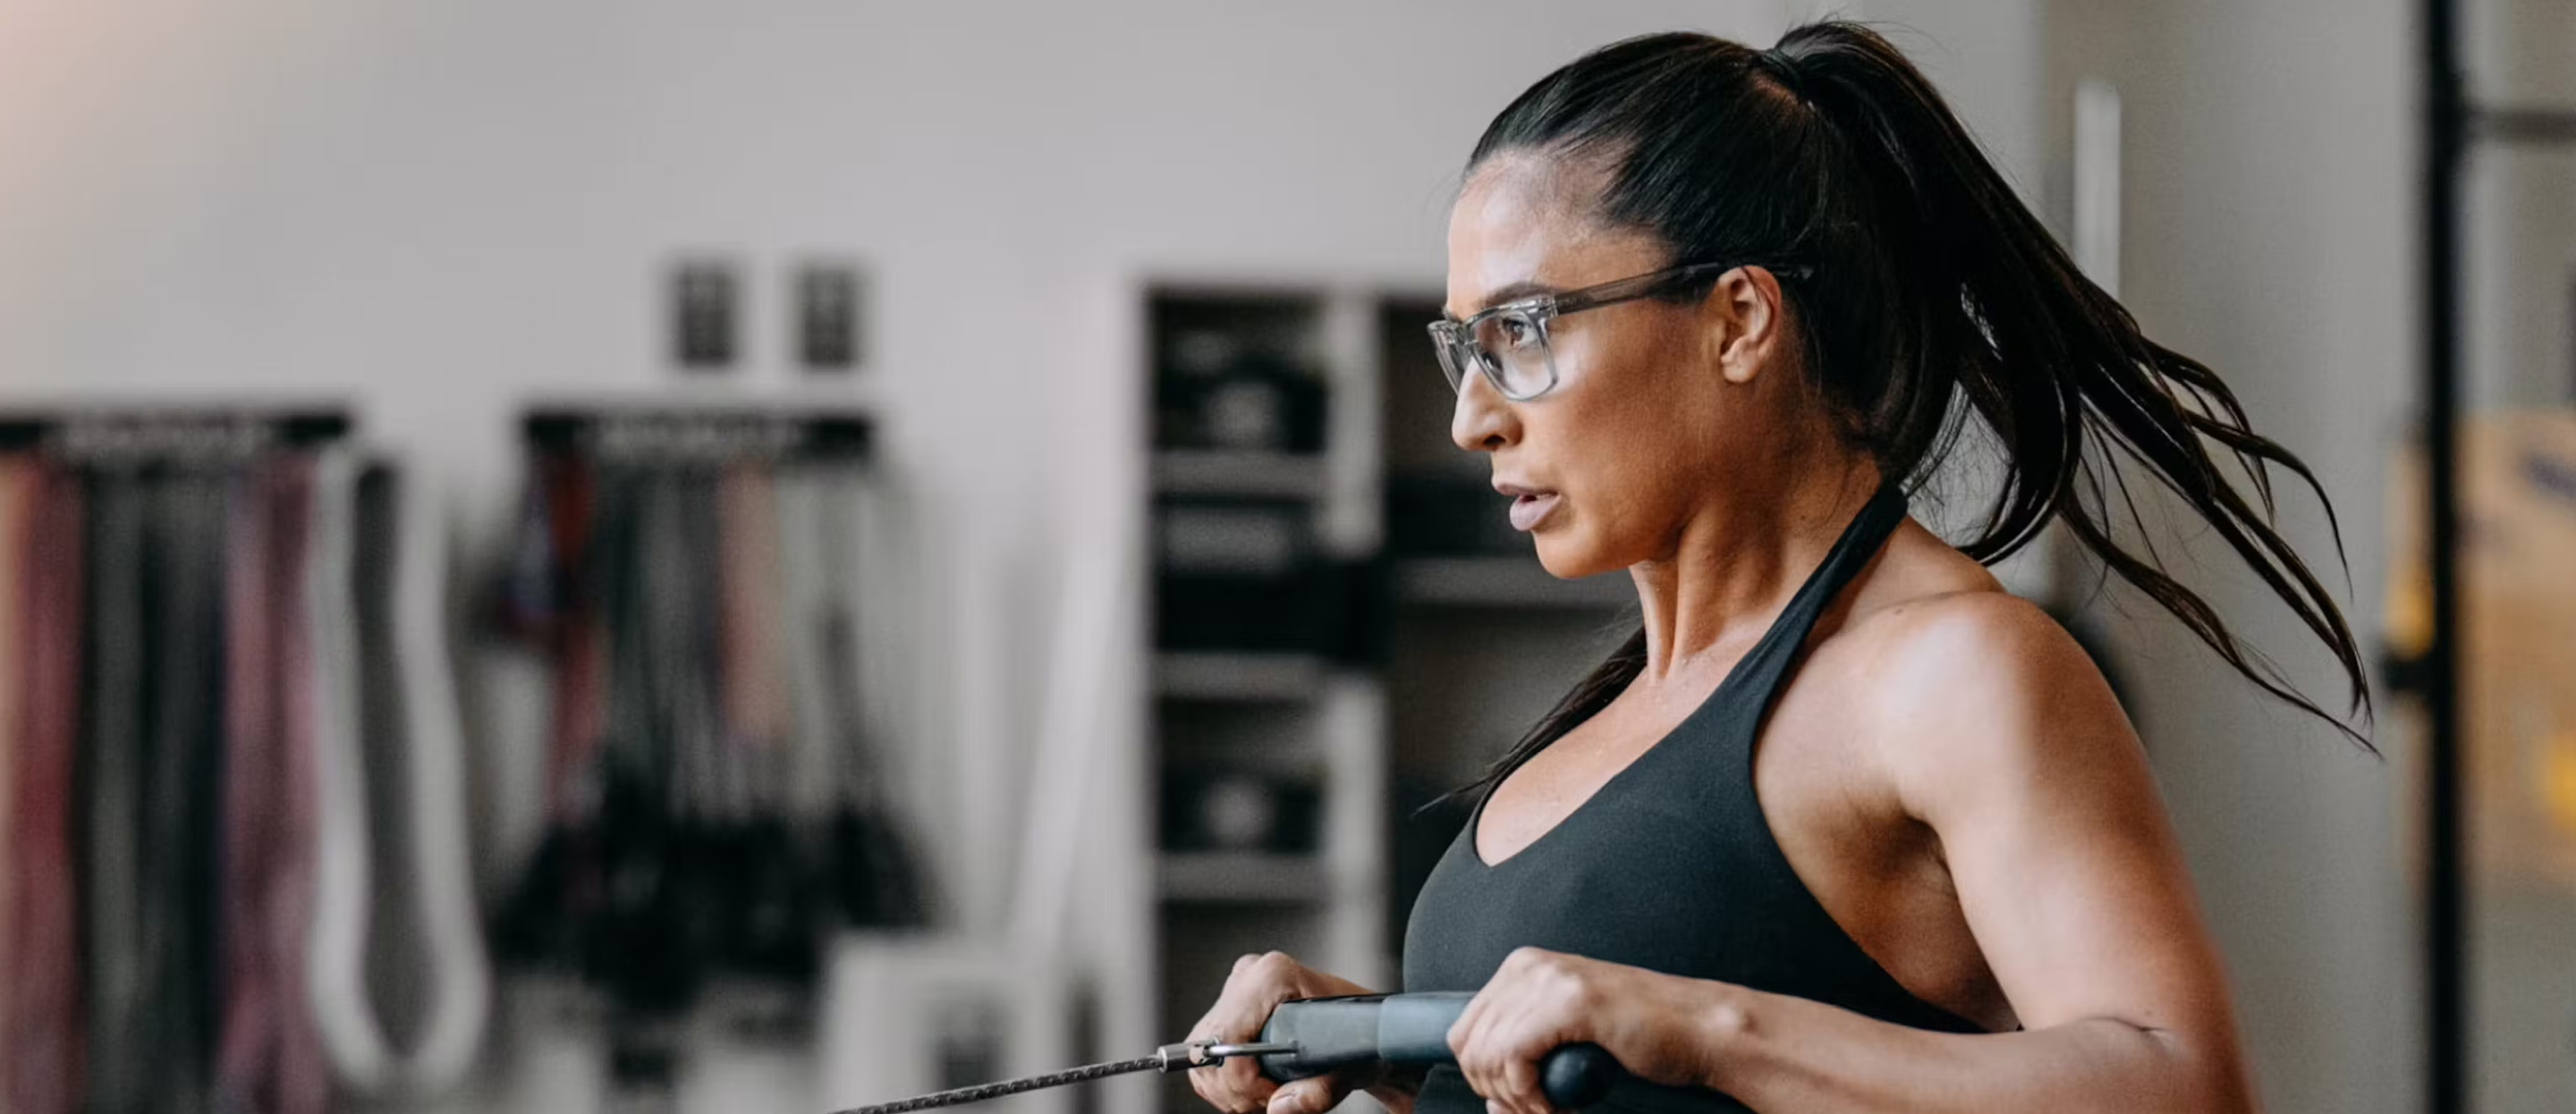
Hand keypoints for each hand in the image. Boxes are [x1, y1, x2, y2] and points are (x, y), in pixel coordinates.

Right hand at [1186, 951, 1406, 1113]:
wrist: (1364, 1032)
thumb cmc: (1362, 1038)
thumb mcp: (1350, 1067)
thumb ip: (1318, 1092)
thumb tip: (1280, 1109)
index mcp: (1272, 975)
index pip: (1229, 1037)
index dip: (1245, 1079)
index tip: (1275, 1096)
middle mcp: (1247, 977)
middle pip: (1210, 1050)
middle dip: (1239, 1089)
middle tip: (1275, 1100)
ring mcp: (1233, 995)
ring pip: (1204, 1060)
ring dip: (1232, 1091)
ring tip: (1271, 1094)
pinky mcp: (1225, 1014)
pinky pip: (1205, 1063)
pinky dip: (1226, 1086)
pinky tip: (1258, 1087)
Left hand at [1449, 947, 1733, 1113]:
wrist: (1700, 1030)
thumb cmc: (1642, 1039)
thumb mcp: (1567, 1039)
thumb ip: (1524, 1057)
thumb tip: (1487, 1101)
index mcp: (1522, 968)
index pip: (1463, 1032)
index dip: (1484, 1079)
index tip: (1523, 1099)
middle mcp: (1528, 965)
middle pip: (1468, 1047)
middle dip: (1497, 1092)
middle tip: (1539, 1110)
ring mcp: (1548, 979)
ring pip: (1487, 1057)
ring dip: (1518, 1100)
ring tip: (1552, 1111)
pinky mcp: (1570, 1001)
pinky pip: (1513, 1060)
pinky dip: (1530, 1098)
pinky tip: (1560, 1108)